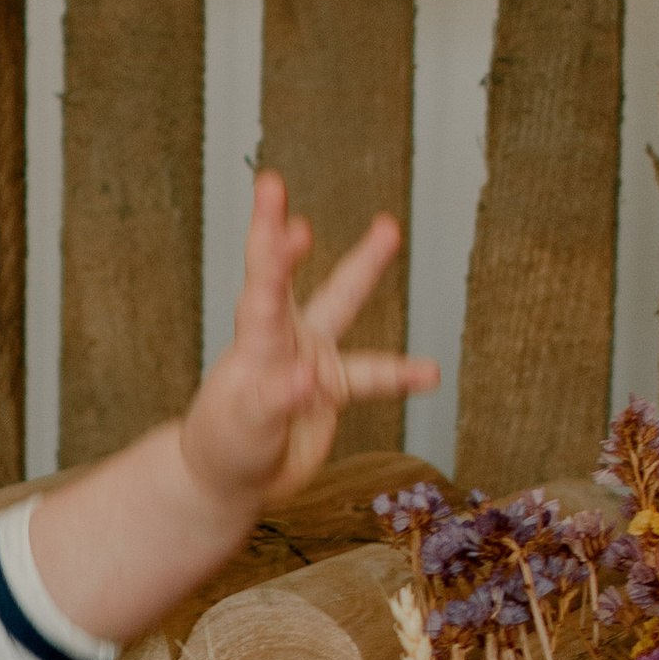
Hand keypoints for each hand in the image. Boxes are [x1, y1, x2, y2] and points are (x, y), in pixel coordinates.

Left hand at [179, 172, 435, 509]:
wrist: (232, 476)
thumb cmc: (227, 447)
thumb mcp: (246, 429)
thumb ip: (275, 401)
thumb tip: (306, 378)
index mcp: (254, 349)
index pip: (262, 295)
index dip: (274, 260)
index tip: (296, 231)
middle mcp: (280, 340)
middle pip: (280, 279)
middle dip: (280, 237)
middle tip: (270, 183)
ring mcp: (308, 355)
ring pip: (340, 305)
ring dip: (363, 268)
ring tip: (387, 228)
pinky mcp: (332, 384)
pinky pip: (375, 375)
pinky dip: (403, 374)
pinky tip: (431, 373)